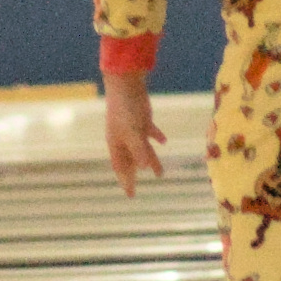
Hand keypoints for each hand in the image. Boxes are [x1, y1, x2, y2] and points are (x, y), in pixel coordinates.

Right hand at [103, 74, 166, 195]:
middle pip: (130, 161)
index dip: (126, 181)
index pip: (120, 167)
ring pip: (142, 150)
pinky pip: (149, 133)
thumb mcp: (133, 132)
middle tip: (137, 189)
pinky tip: (164, 141)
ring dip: (151, 160)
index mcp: (117, 144)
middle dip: (134, 175)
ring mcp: (132, 130)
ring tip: (160, 174)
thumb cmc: (125, 110)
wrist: (126, 86)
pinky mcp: (142, 120)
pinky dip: (156, 137)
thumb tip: (145, 168)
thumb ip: (139, 150)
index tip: (130, 195)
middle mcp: (123, 139)